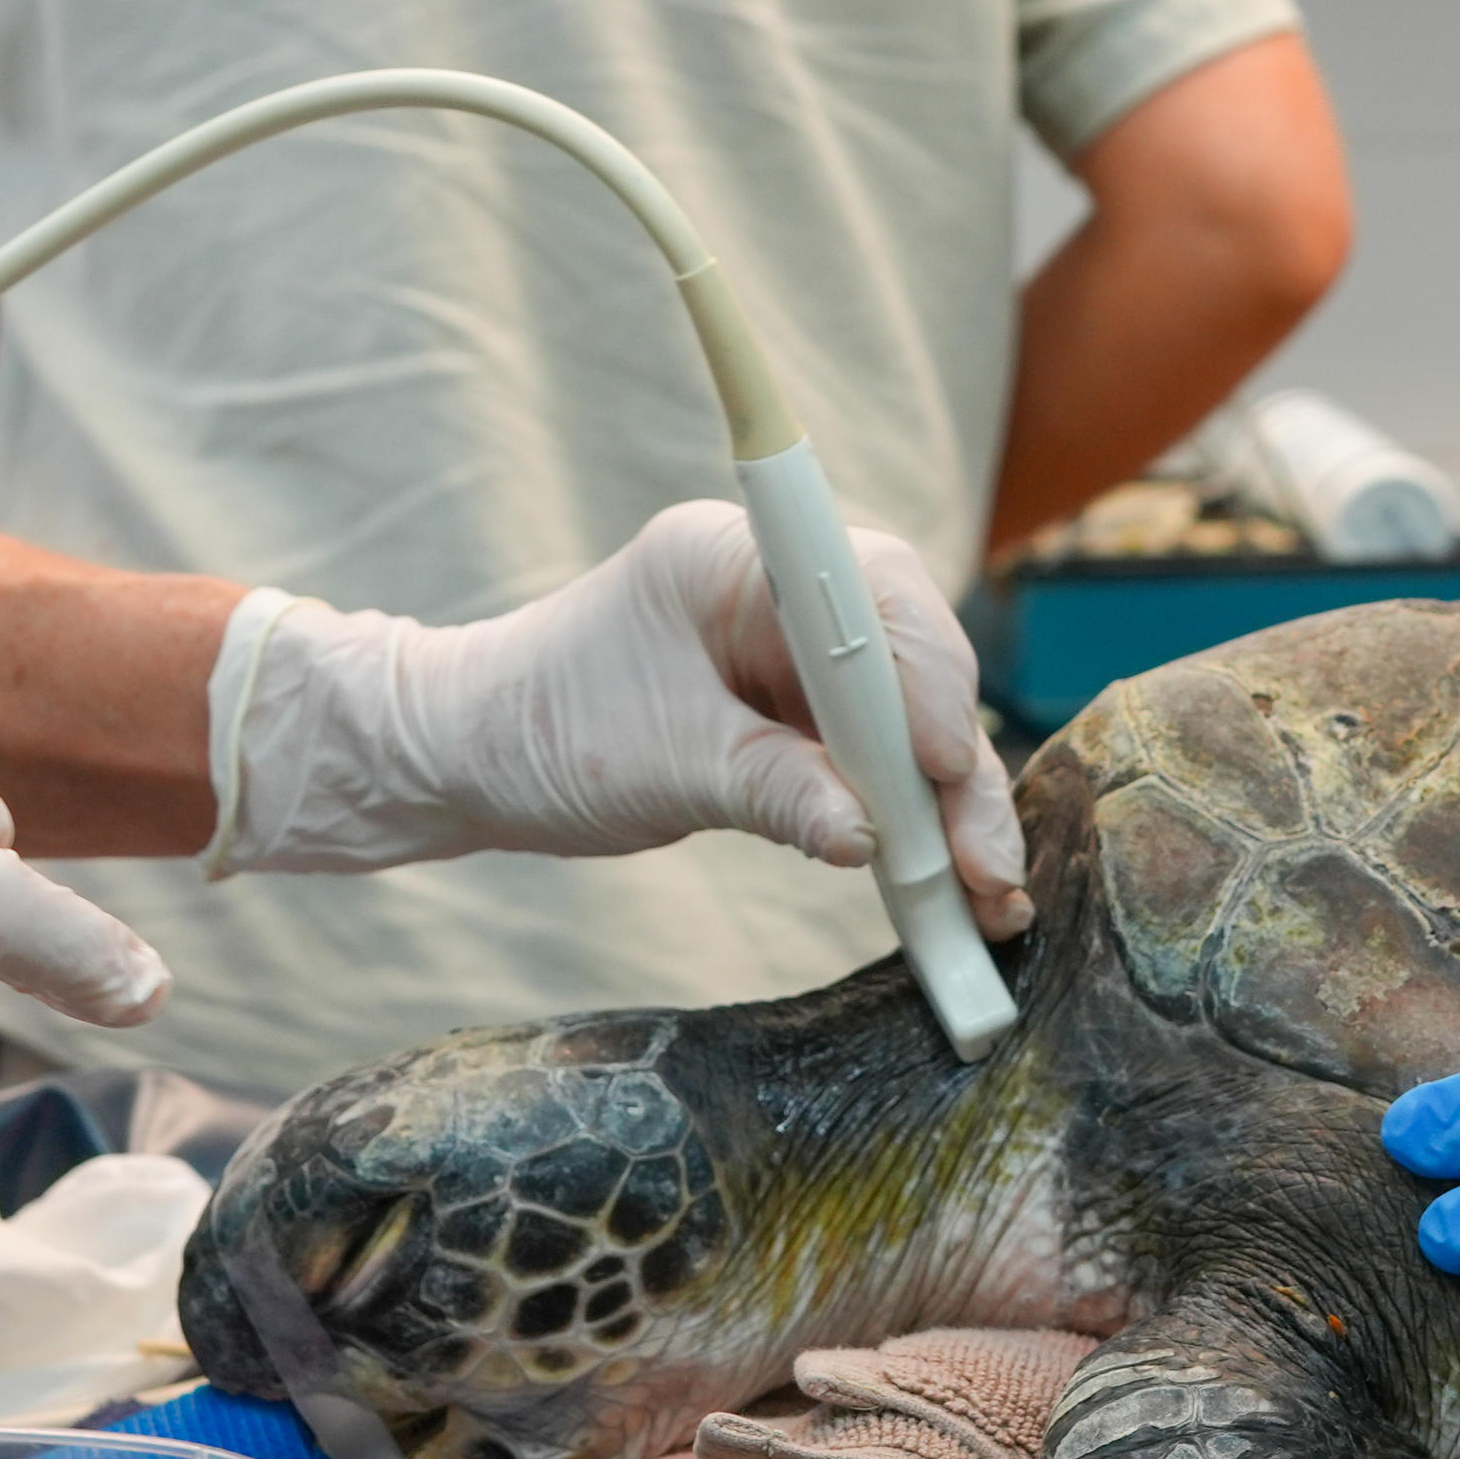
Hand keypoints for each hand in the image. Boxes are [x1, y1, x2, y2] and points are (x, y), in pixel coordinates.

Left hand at [207, 500, 1025, 926]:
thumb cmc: (541, 730)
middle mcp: (778, 593)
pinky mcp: (796, 715)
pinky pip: (876, 761)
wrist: (468, 756)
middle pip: (909, 661)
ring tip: (990, 900)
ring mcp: (792, 655)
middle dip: (955, 765)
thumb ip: (770, 789)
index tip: (941, 764)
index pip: (867, 590)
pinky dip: (912, 823)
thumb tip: (867, 837)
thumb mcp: (659, 765)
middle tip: (986, 865)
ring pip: (906, 722)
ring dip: (951, 810)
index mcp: (732, 558)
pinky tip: (952, 888)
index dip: (922, 677)